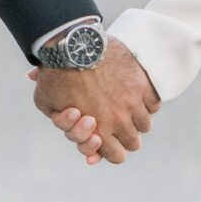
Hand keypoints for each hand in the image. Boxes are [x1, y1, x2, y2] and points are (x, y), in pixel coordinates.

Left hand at [31, 39, 159, 164]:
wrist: (73, 44)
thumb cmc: (56, 74)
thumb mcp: (46, 103)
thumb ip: (60, 121)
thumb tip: (73, 130)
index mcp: (98, 130)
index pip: (116, 157)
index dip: (110, 152)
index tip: (107, 141)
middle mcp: (120, 120)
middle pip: (134, 143)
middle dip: (125, 137)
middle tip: (116, 124)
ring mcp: (134, 102)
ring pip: (146, 124)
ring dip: (136, 119)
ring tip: (126, 107)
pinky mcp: (142, 84)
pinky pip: (154, 103)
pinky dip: (147, 102)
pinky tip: (135, 95)